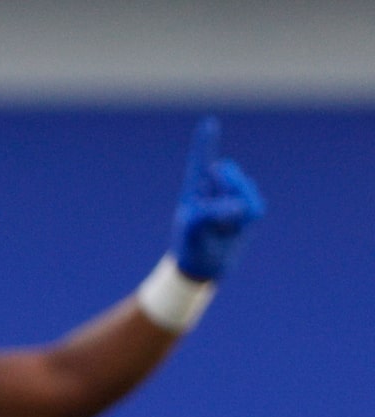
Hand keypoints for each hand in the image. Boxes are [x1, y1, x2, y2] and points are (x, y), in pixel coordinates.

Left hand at [171, 117, 264, 282]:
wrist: (204, 265)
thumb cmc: (190, 244)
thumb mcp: (192, 228)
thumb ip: (211, 213)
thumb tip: (240, 206)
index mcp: (194, 188)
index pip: (200, 162)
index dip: (205, 142)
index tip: (208, 122)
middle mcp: (215, 188)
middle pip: (227, 172)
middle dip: (225, 185)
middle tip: (216, 208)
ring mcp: (233, 197)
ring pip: (244, 190)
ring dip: (235, 208)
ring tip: (222, 226)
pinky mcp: (248, 209)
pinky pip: (255, 206)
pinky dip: (247, 217)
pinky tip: (238, 224)